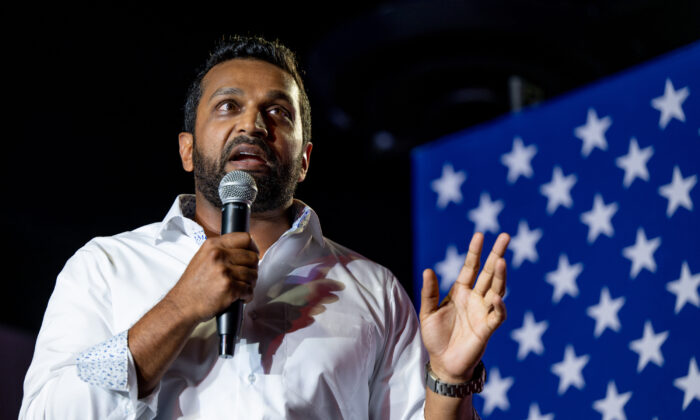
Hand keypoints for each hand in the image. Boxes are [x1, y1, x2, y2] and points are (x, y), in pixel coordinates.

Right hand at [166, 232, 258, 322]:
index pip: (245, 238)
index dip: (253, 248)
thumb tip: (244, 250)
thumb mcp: (203, 257)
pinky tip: (240, 297)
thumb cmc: (193, 285)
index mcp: (213, 245)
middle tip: (247, 276)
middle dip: (253, 268)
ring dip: (250, 283)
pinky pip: (249, 290)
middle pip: (252, 257)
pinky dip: (247, 296)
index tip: (254, 254)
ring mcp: (224, 271)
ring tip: (241, 287)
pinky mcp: (229, 287)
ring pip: (253, 274)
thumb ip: (221, 251)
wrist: (182, 305)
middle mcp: (218, 255)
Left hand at [420, 232, 509, 382]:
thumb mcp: (428, 312)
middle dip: (497, 255)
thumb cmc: (436, 337)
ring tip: (501, 260)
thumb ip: (429, 292)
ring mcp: (483, 312)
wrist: (443, 363)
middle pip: (489, 273)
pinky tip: (497, 297)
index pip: (471, 267)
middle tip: (506, 236)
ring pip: (496, 289)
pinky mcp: (487, 328)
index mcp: (461, 291)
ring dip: (500, 276)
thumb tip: (428, 269)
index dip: (475, 252)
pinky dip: (499, 306)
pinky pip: (497, 315)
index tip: (480, 235)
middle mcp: (475, 298)